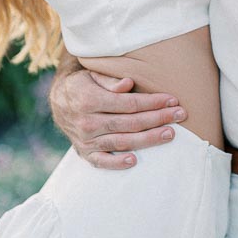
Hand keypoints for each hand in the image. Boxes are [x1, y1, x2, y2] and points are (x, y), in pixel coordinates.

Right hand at [48, 69, 185, 168]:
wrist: (58, 103)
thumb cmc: (82, 85)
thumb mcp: (91, 74)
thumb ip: (109, 80)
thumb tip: (128, 84)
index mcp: (89, 100)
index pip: (129, 103)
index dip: (152, 102)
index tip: (172, 100)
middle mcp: (87, 122)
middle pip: (130, 123)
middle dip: (158, 118)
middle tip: (180, 115)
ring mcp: (86, 140)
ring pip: (122, 141)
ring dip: (148, 139)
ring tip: (170, 134)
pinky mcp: (85, 152)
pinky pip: (101, 162)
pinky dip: (117, 163)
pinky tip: (135, 161)